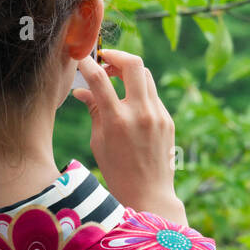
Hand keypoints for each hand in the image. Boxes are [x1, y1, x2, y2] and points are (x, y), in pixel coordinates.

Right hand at [72, 48, 186, 224]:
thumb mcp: (99, 141)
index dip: (88, 64)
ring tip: (116, 79)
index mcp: (117, 121)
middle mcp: (140, 113)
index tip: (82, 60)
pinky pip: (152, 95)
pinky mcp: (167, 119)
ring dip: (129, 71)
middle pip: (133, 63)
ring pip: (145, 75)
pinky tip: (129, 103)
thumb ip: (94, 110)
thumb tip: (82, 90)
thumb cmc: (117, 171)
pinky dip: (139, 92)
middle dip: (117, 55)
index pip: (100, 79)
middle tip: (105, 61)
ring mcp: (157, 115)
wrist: (149, 194)